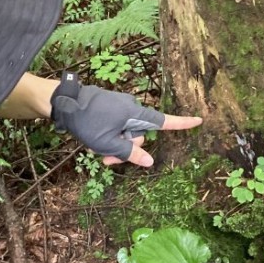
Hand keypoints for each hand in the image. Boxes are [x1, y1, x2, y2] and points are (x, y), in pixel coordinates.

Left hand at [50, 73, 201, 167]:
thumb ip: (130, 152)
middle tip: (106, 159)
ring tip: (95, 148)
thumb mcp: (108, 143)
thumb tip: (150, 161)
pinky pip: (115, 126)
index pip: (163, 121)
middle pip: (139, 135)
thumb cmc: (87, 122)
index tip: (199, 119)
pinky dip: (108, 136)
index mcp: (134, 114)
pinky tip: (92, 140)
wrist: (64, 101)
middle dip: (126, 148)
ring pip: (124, 133)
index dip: (182, 123)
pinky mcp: (109, 108)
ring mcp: (119, 107)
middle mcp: (130, 108)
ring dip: (114, 145)